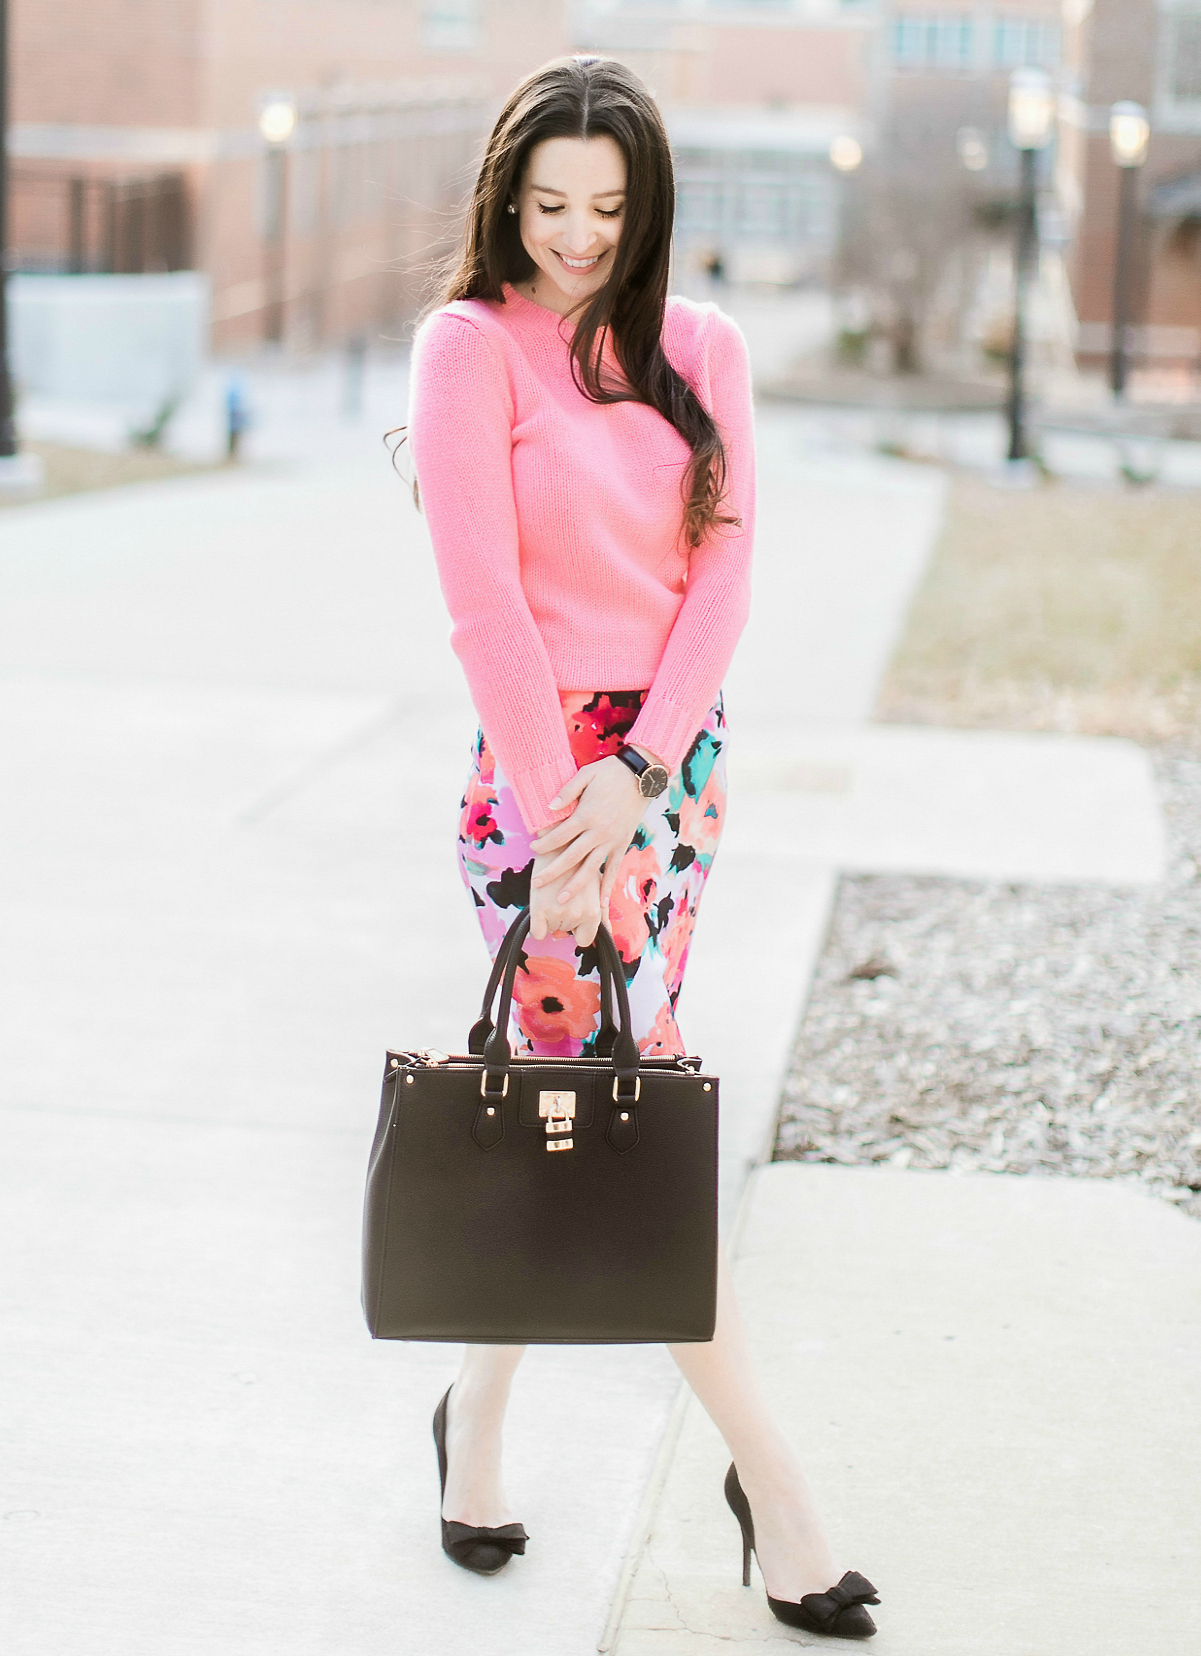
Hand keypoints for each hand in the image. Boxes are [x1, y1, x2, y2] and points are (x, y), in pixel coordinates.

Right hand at [529, 855, 602, 945]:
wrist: (559, 841)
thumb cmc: (580, 863)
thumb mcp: (597, 885)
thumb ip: (603, 911)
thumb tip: (609, 931)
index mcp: (594, 912)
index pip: (585, 939)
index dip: (578, 927)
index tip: (572, 912)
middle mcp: (579, 915)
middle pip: (566, 931)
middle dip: (563, 917)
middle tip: (561, 895)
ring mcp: (559, 912)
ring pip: (551, 929)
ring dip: (550, 916)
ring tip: (552, 893)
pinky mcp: (540, 908)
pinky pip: (538, 932)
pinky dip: (537, 927)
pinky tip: (539, 910)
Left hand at [530, 749, 660, 913]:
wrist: (641, 775)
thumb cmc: (610, 773)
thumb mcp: (586, 774)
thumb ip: (567, 792)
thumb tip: (549, 808)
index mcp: (586, 815)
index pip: (559, 835)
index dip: (544, 844)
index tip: (533, 848)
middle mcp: (598, 832)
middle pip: (571, 856)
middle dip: (552, 871)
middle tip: (536, 883)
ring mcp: (612, 840)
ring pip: (590, 868)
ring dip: (575, 885)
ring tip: (562, 899)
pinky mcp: (622, 844)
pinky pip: (614, 869)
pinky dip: (607, 886)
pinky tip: (601, 903)